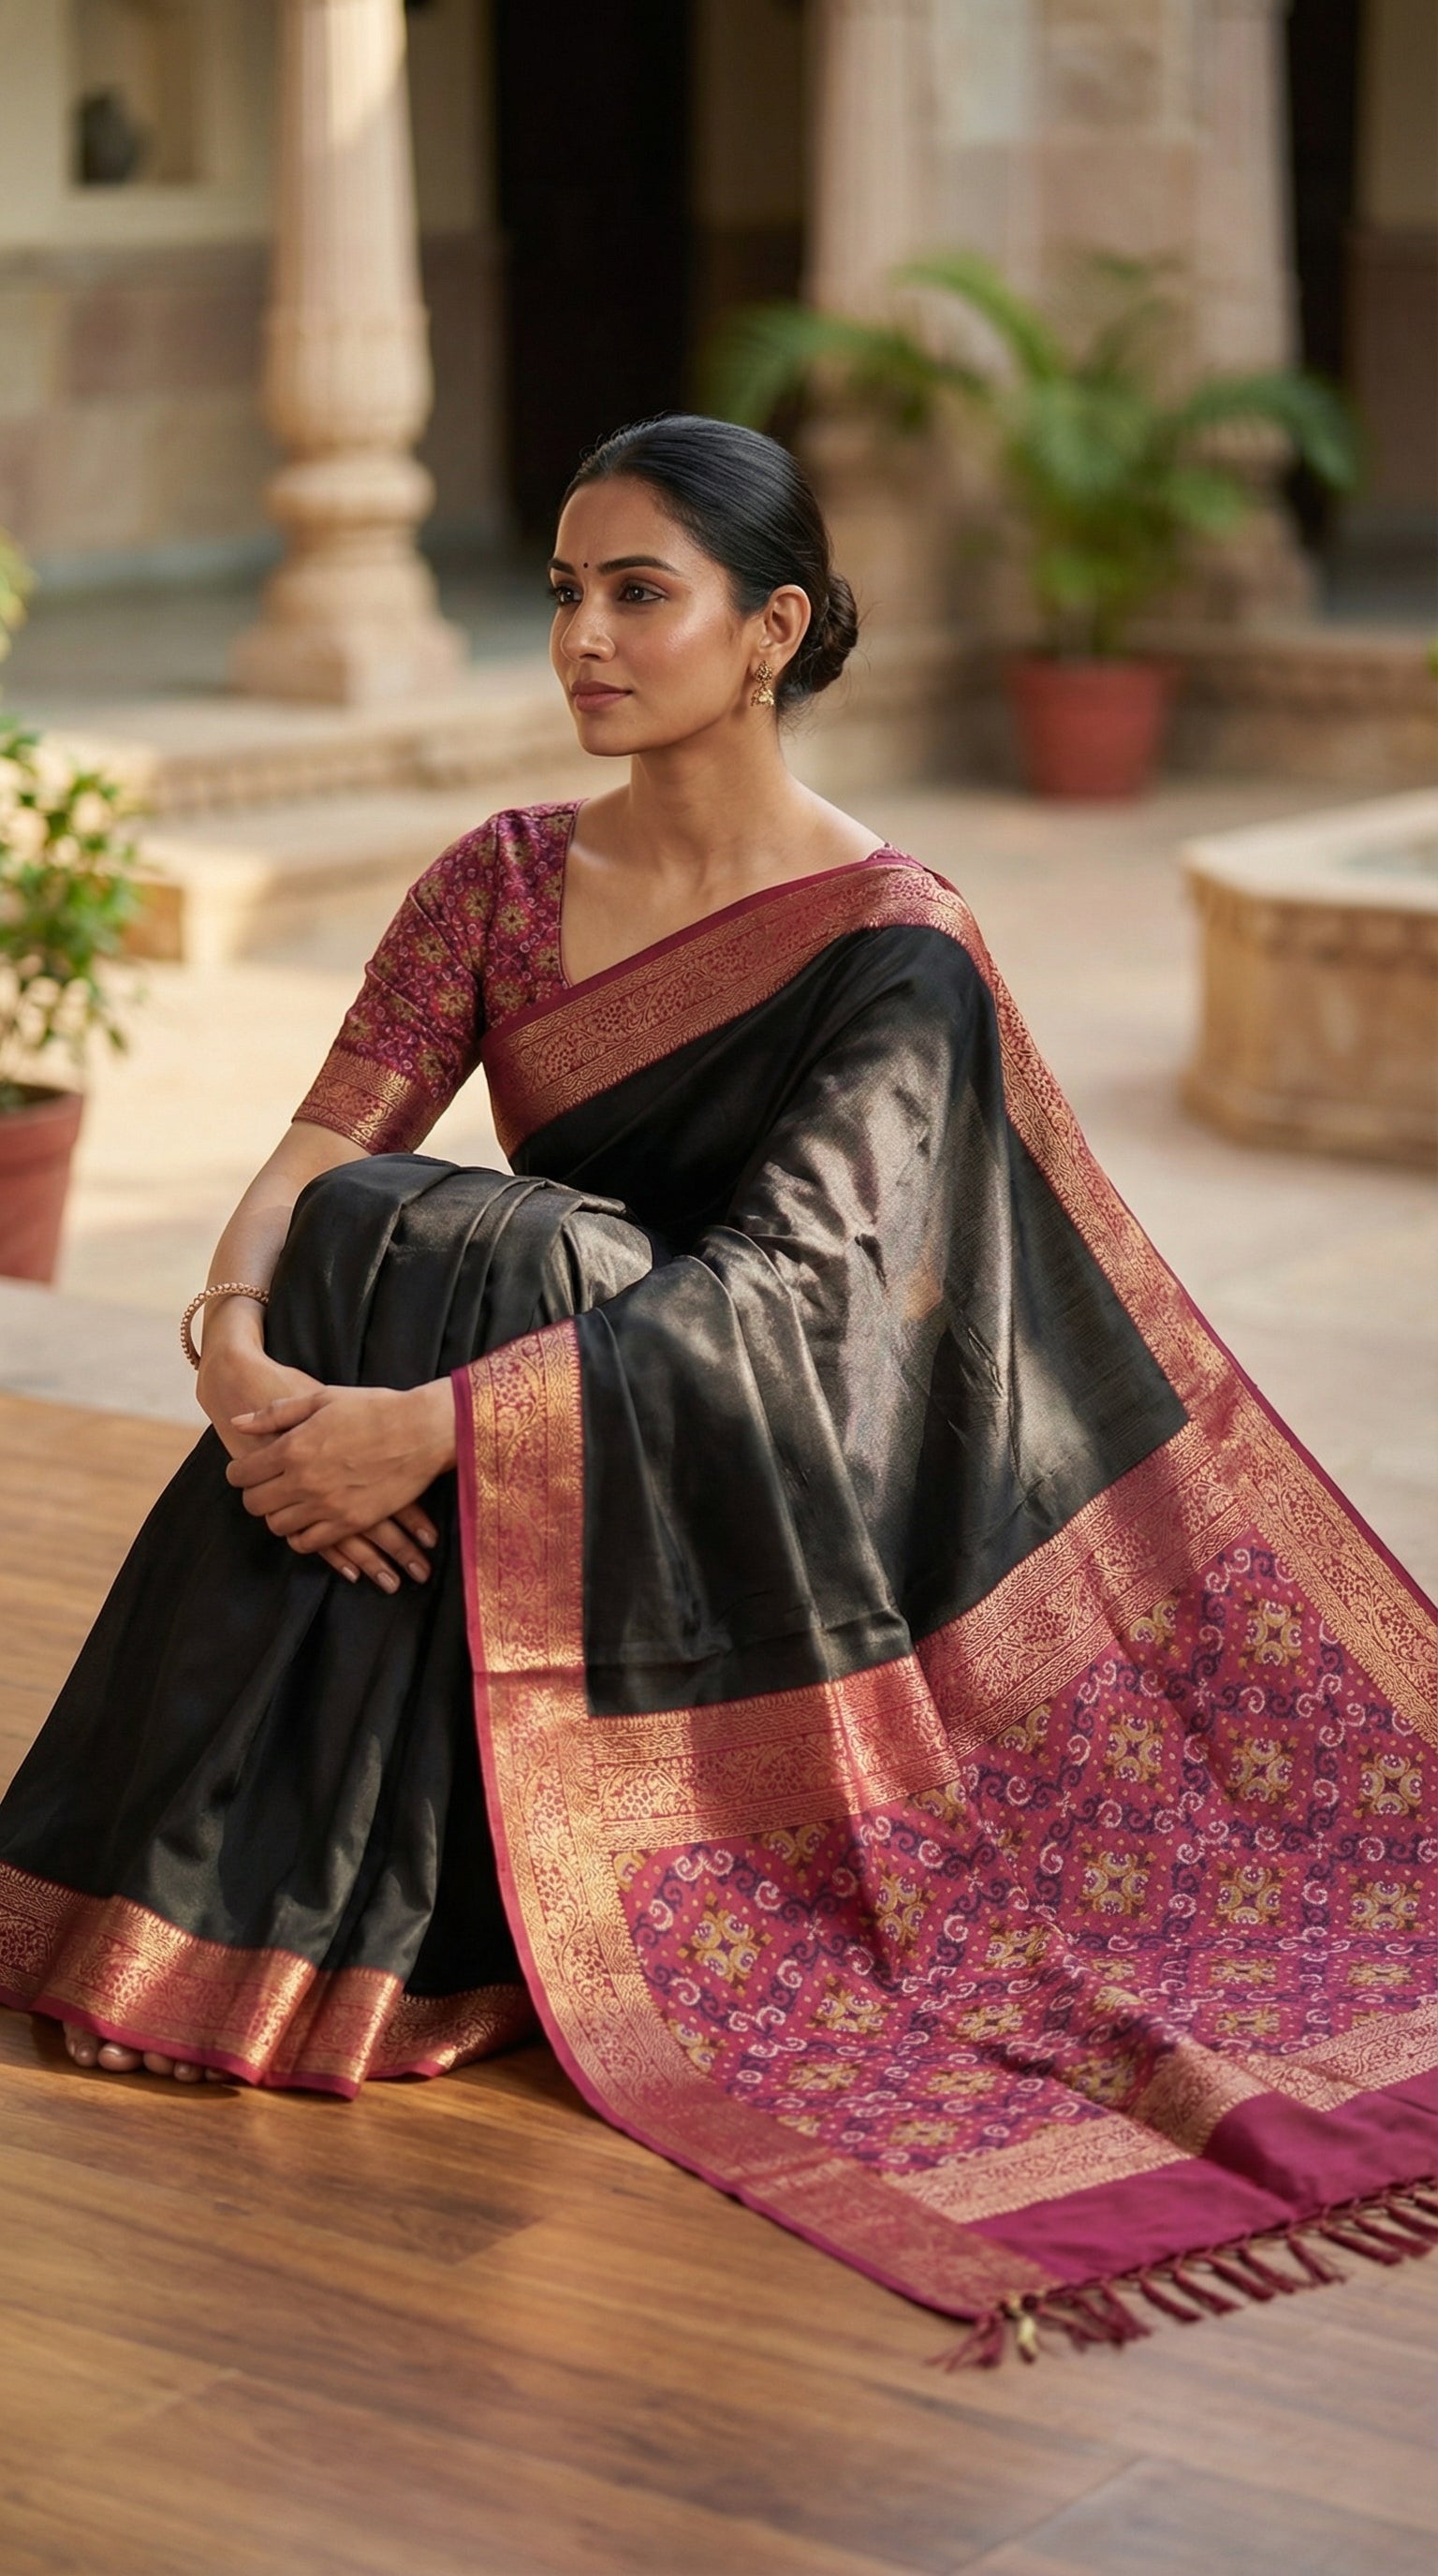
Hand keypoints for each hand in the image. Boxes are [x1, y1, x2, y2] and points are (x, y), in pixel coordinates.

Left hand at [200, 1336, 439, 1593]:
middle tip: (266, 1487)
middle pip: (254, 1504)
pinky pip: (309, 1543)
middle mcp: (303, 1480)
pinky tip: (308, 1521)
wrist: (422, 1430)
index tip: (246, 1471)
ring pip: (278, 1526)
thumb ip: (275, 1414)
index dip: (239, 1473)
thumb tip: (237, 1423)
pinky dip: (301, 1536)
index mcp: (292, 1447)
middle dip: (254, 1495)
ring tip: (288, 1503)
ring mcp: (326, 1505)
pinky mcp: (350, 1522)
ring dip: (277, 1515)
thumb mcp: (321, 1399)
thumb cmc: (373, 1408)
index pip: (242, 1474)